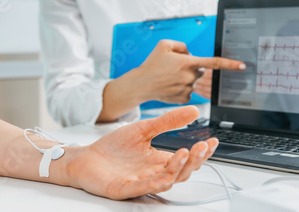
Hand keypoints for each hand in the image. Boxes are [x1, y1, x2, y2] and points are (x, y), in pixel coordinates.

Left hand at [65, 106, 218, 199]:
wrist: (85, 157)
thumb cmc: (113, 147)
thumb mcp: (143, 129)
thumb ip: (167, 121)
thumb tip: (193, 110)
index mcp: (159, 160)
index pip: (186, 159)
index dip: (201, 153)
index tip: (213, 141)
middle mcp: (153, 173)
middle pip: (182, 172)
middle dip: (195, 160)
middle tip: (203, 146)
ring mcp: (140, 183)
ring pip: (167, 181)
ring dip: (179, 168)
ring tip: (185, 152)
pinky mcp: (125, 189)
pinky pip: (144, 188)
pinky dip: (157, 182)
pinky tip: (166, 173)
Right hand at [137, 40, 244, 103]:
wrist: (141, 83)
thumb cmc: (152, 63)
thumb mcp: (164, 44)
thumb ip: (182, 45)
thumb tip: (191, 54)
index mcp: (187, 62)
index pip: (213, 63)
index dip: (229, 64)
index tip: (242, 66)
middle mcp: (189, 76)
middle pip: (200, 71)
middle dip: (192, 68)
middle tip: (175, 67)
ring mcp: (187, 89)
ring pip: (194, 81)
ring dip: (186, 78)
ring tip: (169, 77)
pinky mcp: (184, 98)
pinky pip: (189, 91)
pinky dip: (182, 88)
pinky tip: (170, 85)